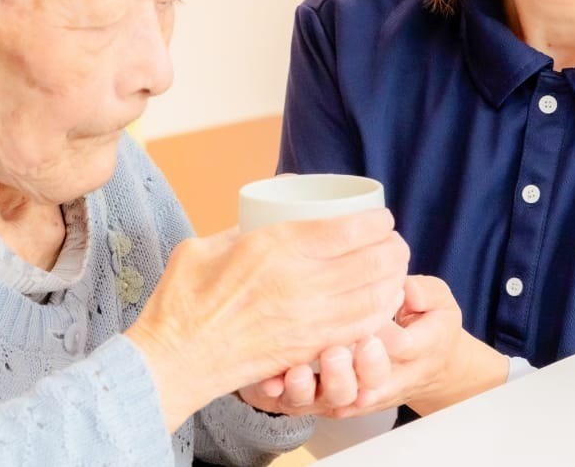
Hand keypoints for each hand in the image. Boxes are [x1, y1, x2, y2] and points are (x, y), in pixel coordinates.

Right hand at [125, 210, 408, 431]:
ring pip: (373, 296)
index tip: (382, 219)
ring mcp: (307, 318)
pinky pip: (359, 329)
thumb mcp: (207, 245)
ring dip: (394, 281)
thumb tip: (267, 215)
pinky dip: (379, 315)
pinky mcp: (308, 348)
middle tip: (395, 243)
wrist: (176, 358)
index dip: (375, 222)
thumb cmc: (184, 300)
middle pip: (370, 260)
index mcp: (275, 247)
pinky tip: (384, 306)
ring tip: (397, 271)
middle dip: (393, 248)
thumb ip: (242, 229)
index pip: (347, 229)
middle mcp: (299, 281)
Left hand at [241, 275, 505, 418]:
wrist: (424, 365)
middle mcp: (378, 382)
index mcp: (410, 356)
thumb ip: (427, 294)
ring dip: (312, 388)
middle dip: (348, 373)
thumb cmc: (425, 325)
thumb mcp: (439, 306)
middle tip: (337, 352)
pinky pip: (302, 403)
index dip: (383, 340)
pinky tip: (271, 379)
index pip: (398, 351)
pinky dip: (283, 394)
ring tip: (298, 372)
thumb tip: (408, 288)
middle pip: (362, 387)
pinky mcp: (325, 395)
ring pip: (331, 401)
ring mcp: (350, 392)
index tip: (372, 327)